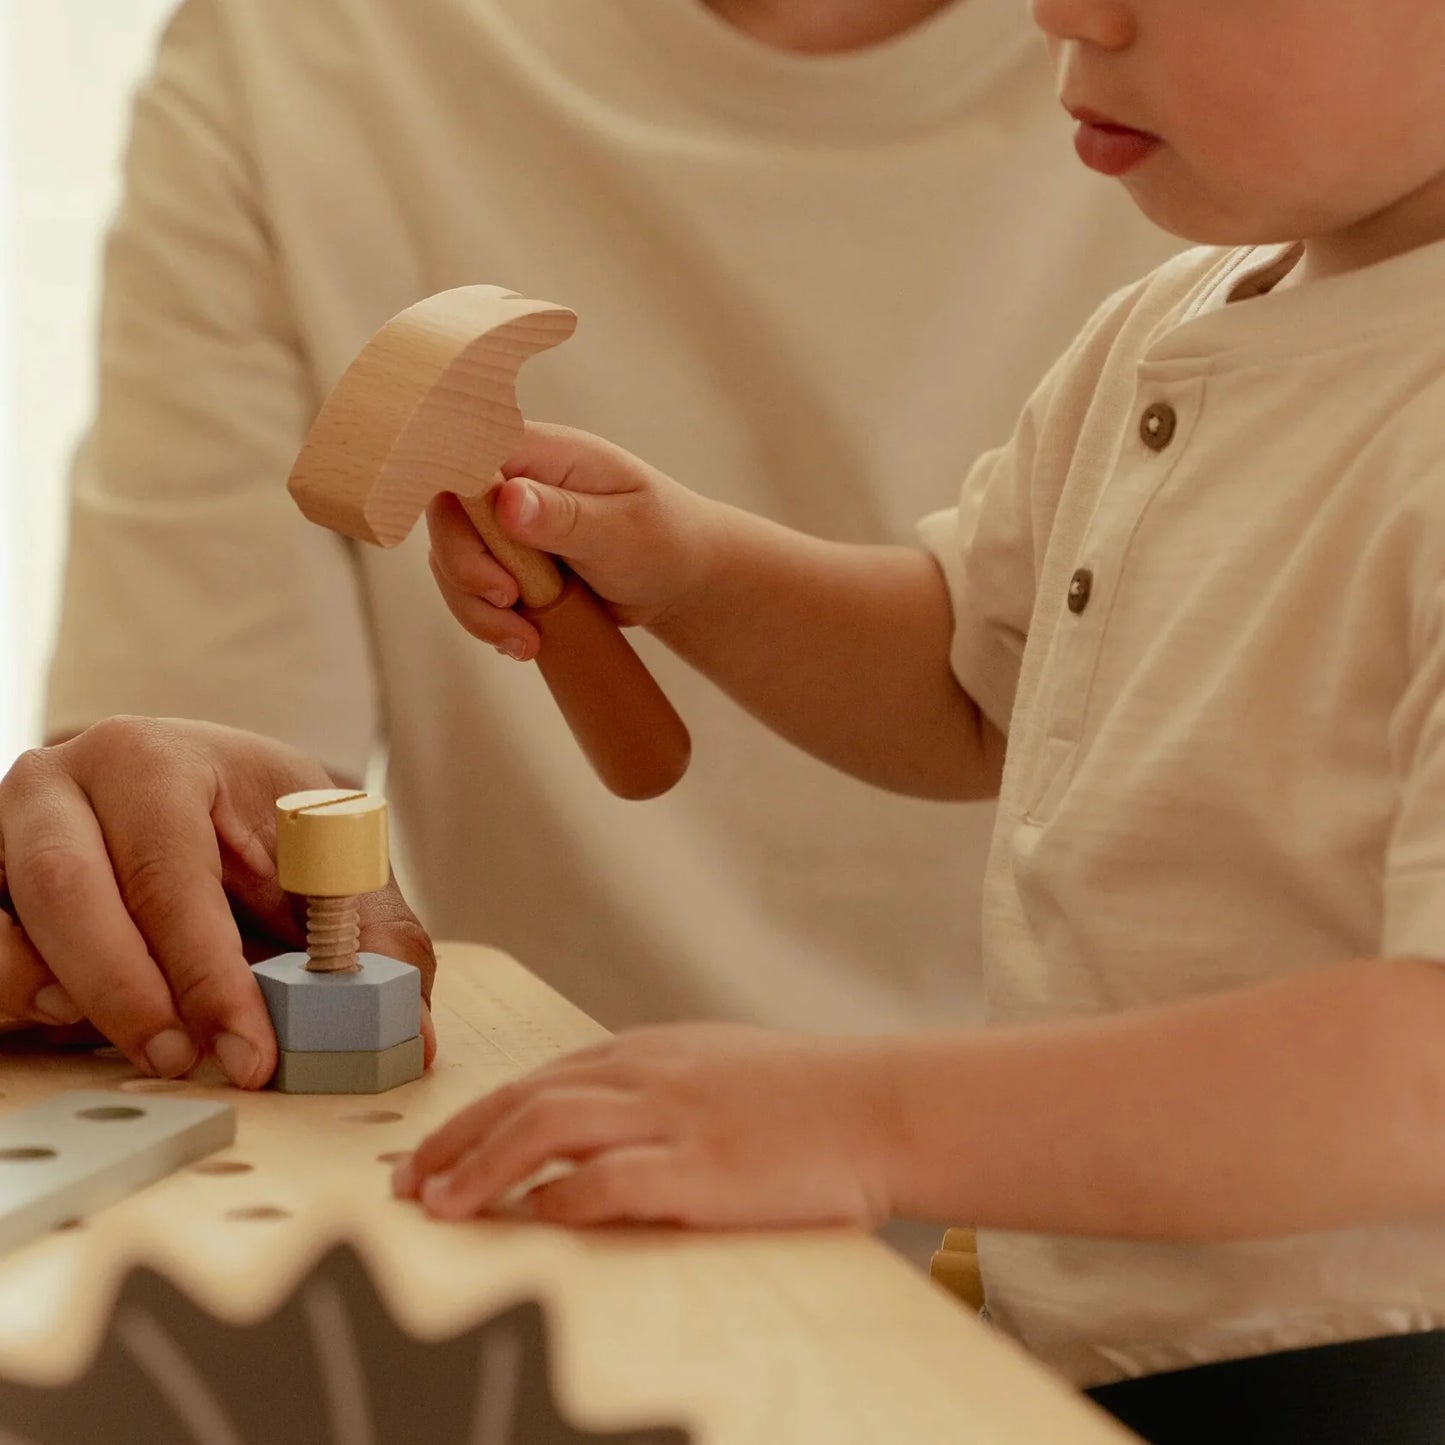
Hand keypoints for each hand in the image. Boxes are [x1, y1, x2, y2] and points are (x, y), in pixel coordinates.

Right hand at [0, 717, 436, 1085]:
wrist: (195, 796)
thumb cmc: (263, 825)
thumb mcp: (328, 860)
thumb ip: (371, 937)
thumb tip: (410, 1033)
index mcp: (152, 760)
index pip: (169, 870)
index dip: (207, 974)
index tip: (250, 1053)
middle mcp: (59, 785)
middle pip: (65, 891)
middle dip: (128, 994)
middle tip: (187, 1062)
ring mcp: (3, 836)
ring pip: (4, 927)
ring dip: (58, 998)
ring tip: (143, 1043)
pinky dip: (19, 996)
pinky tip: (75, 1019)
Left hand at [392, 1023, 896, 1228]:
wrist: (877, 1103)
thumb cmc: (800, 1094)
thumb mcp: (711, 1067)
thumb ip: (647, 1086)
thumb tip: (590, 1118)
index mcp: (646, 1052)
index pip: (535, 1082)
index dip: (471, 1121)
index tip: (426, 1158)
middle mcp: (646, 1075)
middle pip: (523, 1100)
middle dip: (453, 1144)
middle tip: (404, 1187)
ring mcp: (672, 1118)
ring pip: (548, 1130)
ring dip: (483, 1169)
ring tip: (439, 1208)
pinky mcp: (702, 1168)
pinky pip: (610, 1181)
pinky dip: (559, 1201)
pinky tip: (531, 1223)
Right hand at [425, 421, 717, 661]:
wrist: (680, 578)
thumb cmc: (663, 539)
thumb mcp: (621, 529)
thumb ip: (565, 515)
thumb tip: (507, 500)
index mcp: (540, 452)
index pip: (465, 455)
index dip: (455, 499)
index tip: (485, 552)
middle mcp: (512, 481)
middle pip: (447, 513)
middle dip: (464, 567)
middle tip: (508, 602)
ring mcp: (505, 525)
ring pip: (451, 560)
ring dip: (475, 608)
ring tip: (524, 642)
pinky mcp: (506, 563)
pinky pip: (471, 590)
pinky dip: (488, 621)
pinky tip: (524, 641)